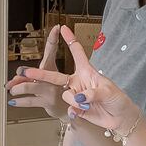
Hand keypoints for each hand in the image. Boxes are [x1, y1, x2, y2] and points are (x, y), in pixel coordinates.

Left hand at [6, 25, 68, 119]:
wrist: (68, 108)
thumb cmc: (55, 91)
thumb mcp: (44, 80)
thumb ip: (26, 78)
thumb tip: (11, 82)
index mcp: (52, 68)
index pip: (53, 50)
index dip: (55, 38)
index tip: (57, 28)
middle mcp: (52, 78)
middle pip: (36, 71)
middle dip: (24, 73)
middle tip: (16, 77)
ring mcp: (49, 91)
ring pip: (28, 87)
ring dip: (17, 88)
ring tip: (12, 90)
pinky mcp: (47, 102)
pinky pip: (29, 101)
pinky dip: (18, 101)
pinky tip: (13, 101)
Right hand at [18, 24, 139, 132]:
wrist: (120, 117)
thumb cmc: (117, 99)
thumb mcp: (107, 92)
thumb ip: (92, 93)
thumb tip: (78, 98)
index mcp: (87, 72)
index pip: (77, 53)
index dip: (70, 40)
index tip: (62, 28)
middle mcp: (78, 82)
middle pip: (56, 76)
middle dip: (40, 75)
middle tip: (25, 73)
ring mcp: (76, 95)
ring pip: (66, 96)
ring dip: (75, 101)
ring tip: (87, 105)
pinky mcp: (76, 108)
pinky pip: (69, 109)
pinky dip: (74, 111)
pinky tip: (79, 113)